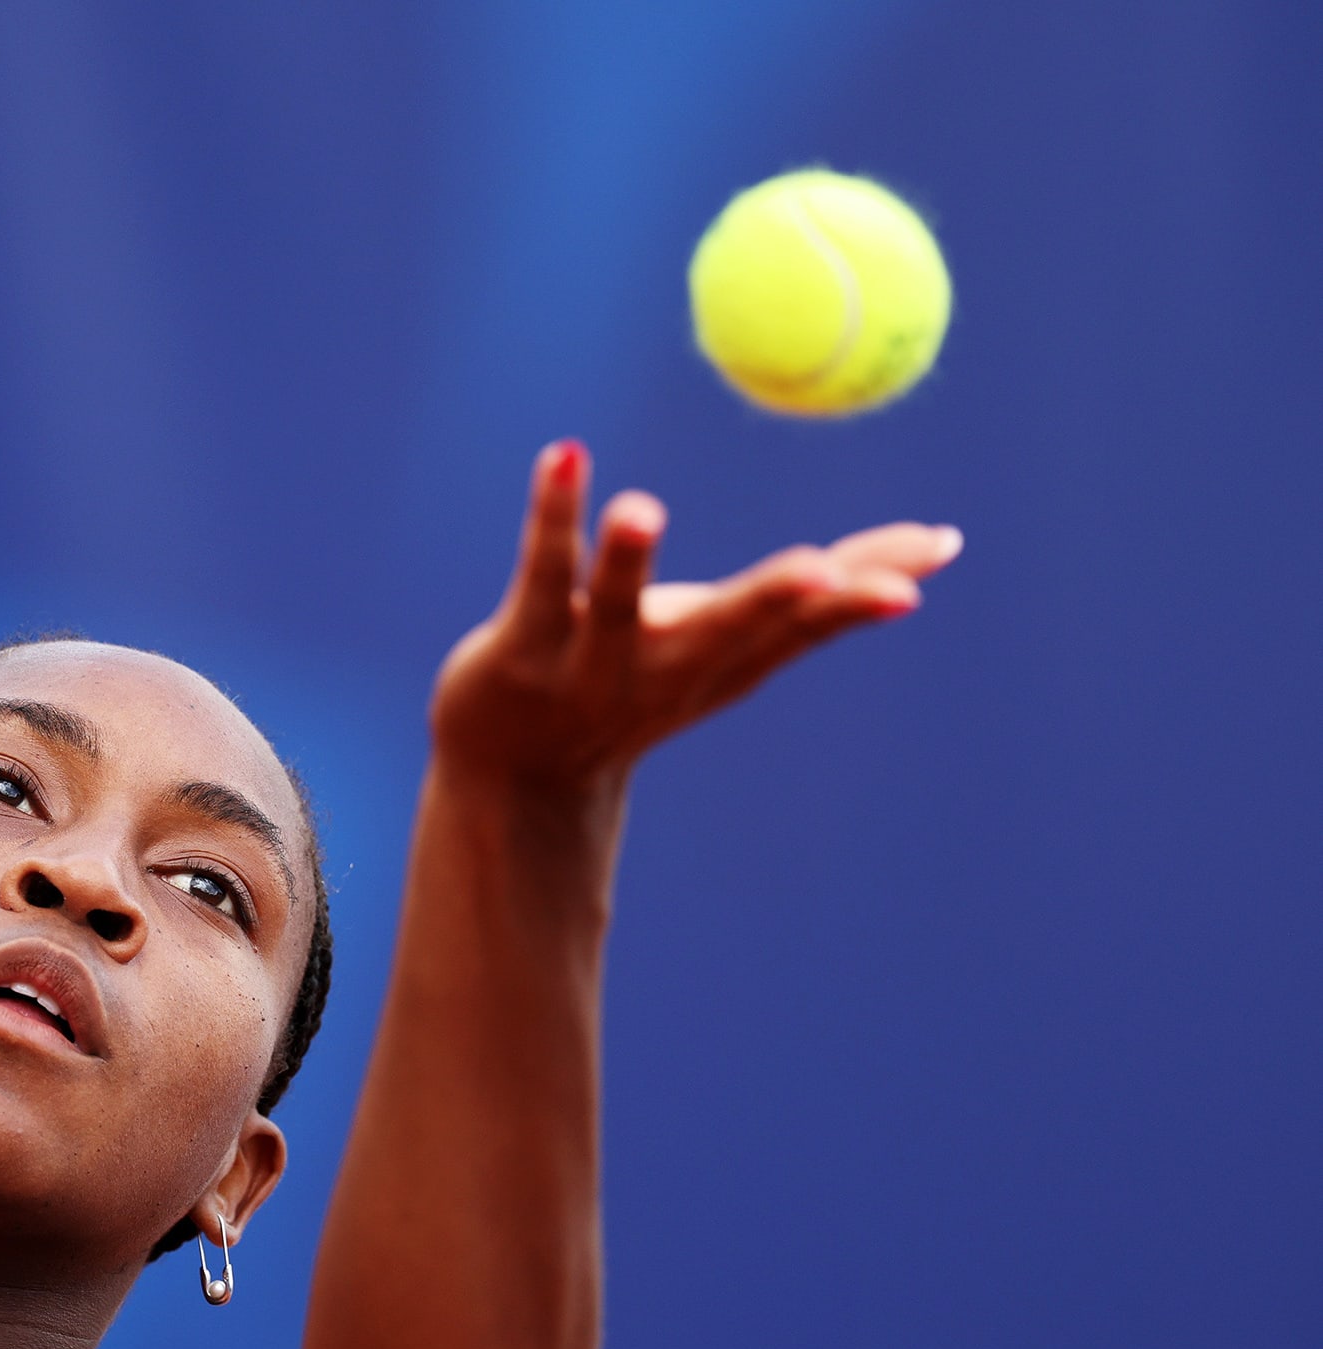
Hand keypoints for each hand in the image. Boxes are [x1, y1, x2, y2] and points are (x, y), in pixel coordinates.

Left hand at [431, 439, 959, 793]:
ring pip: (614, 607)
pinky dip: (552, 512)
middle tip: (820, 571)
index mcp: (728, 663)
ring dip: (629, 557)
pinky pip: (540, 571)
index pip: (807, 622)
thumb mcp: (736, 648)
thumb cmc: (640, 685)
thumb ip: (824, 599)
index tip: (932, 555)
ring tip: (641, 507)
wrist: (519, 777)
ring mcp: (589, 663)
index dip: (865, 587)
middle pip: (727, 631)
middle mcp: (668, 668)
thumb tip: (945, 546)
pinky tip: (563, 457)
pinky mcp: (520, 646)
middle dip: (775, 602)